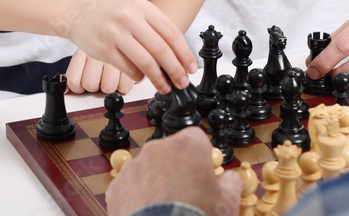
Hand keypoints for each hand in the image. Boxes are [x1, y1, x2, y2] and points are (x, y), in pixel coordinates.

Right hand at [65, 0, 196, 94]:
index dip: (184, 54)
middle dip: (175, 70)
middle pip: (161, 50)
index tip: (191, 68)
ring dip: (159, 79)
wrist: (80, 13)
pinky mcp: (103, 49)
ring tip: (165, 87)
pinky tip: (142, 77)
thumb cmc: (112, 15)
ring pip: (146, 62)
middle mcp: (130, 18)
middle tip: (182, 82)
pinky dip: (139, 76)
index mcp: (143, 7)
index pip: (171, 34)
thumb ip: (155, 30)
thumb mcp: (136, 11)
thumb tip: (178, 58)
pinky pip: (128, 69)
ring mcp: (115, 33)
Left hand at [66, 50, 136, 94]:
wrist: (124, 30)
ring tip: (112, 76)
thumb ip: (75, 72)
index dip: (78, 88)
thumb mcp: (85, 54)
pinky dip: (123, 86)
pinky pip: (123, 87)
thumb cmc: (103, 46)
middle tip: (100, 79)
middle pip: (89, 85)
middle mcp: (98, 52)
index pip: (73, 80)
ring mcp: (116, 56)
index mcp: (83, 52)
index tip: (82, 86)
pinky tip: (122, 76)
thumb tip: (65, 90)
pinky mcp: (132, 62)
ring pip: (107, 87)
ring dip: (110, 86)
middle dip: (96, 86)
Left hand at [106, 127, 241, 215]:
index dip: (201, 157)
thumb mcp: (227, 203)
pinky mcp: (117, 186)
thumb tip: (231, 179)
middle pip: (171, 153)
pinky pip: (130, 187)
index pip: (197, 139)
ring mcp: (135, 167)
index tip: (204, 173)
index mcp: (188, 146)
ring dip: (157, 184)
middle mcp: (158, 149)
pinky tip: (149, 215)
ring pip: (149, 170)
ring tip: (167, 210)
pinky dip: (137, 199)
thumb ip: (231, 183)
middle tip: (187, 195)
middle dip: (178, 170)